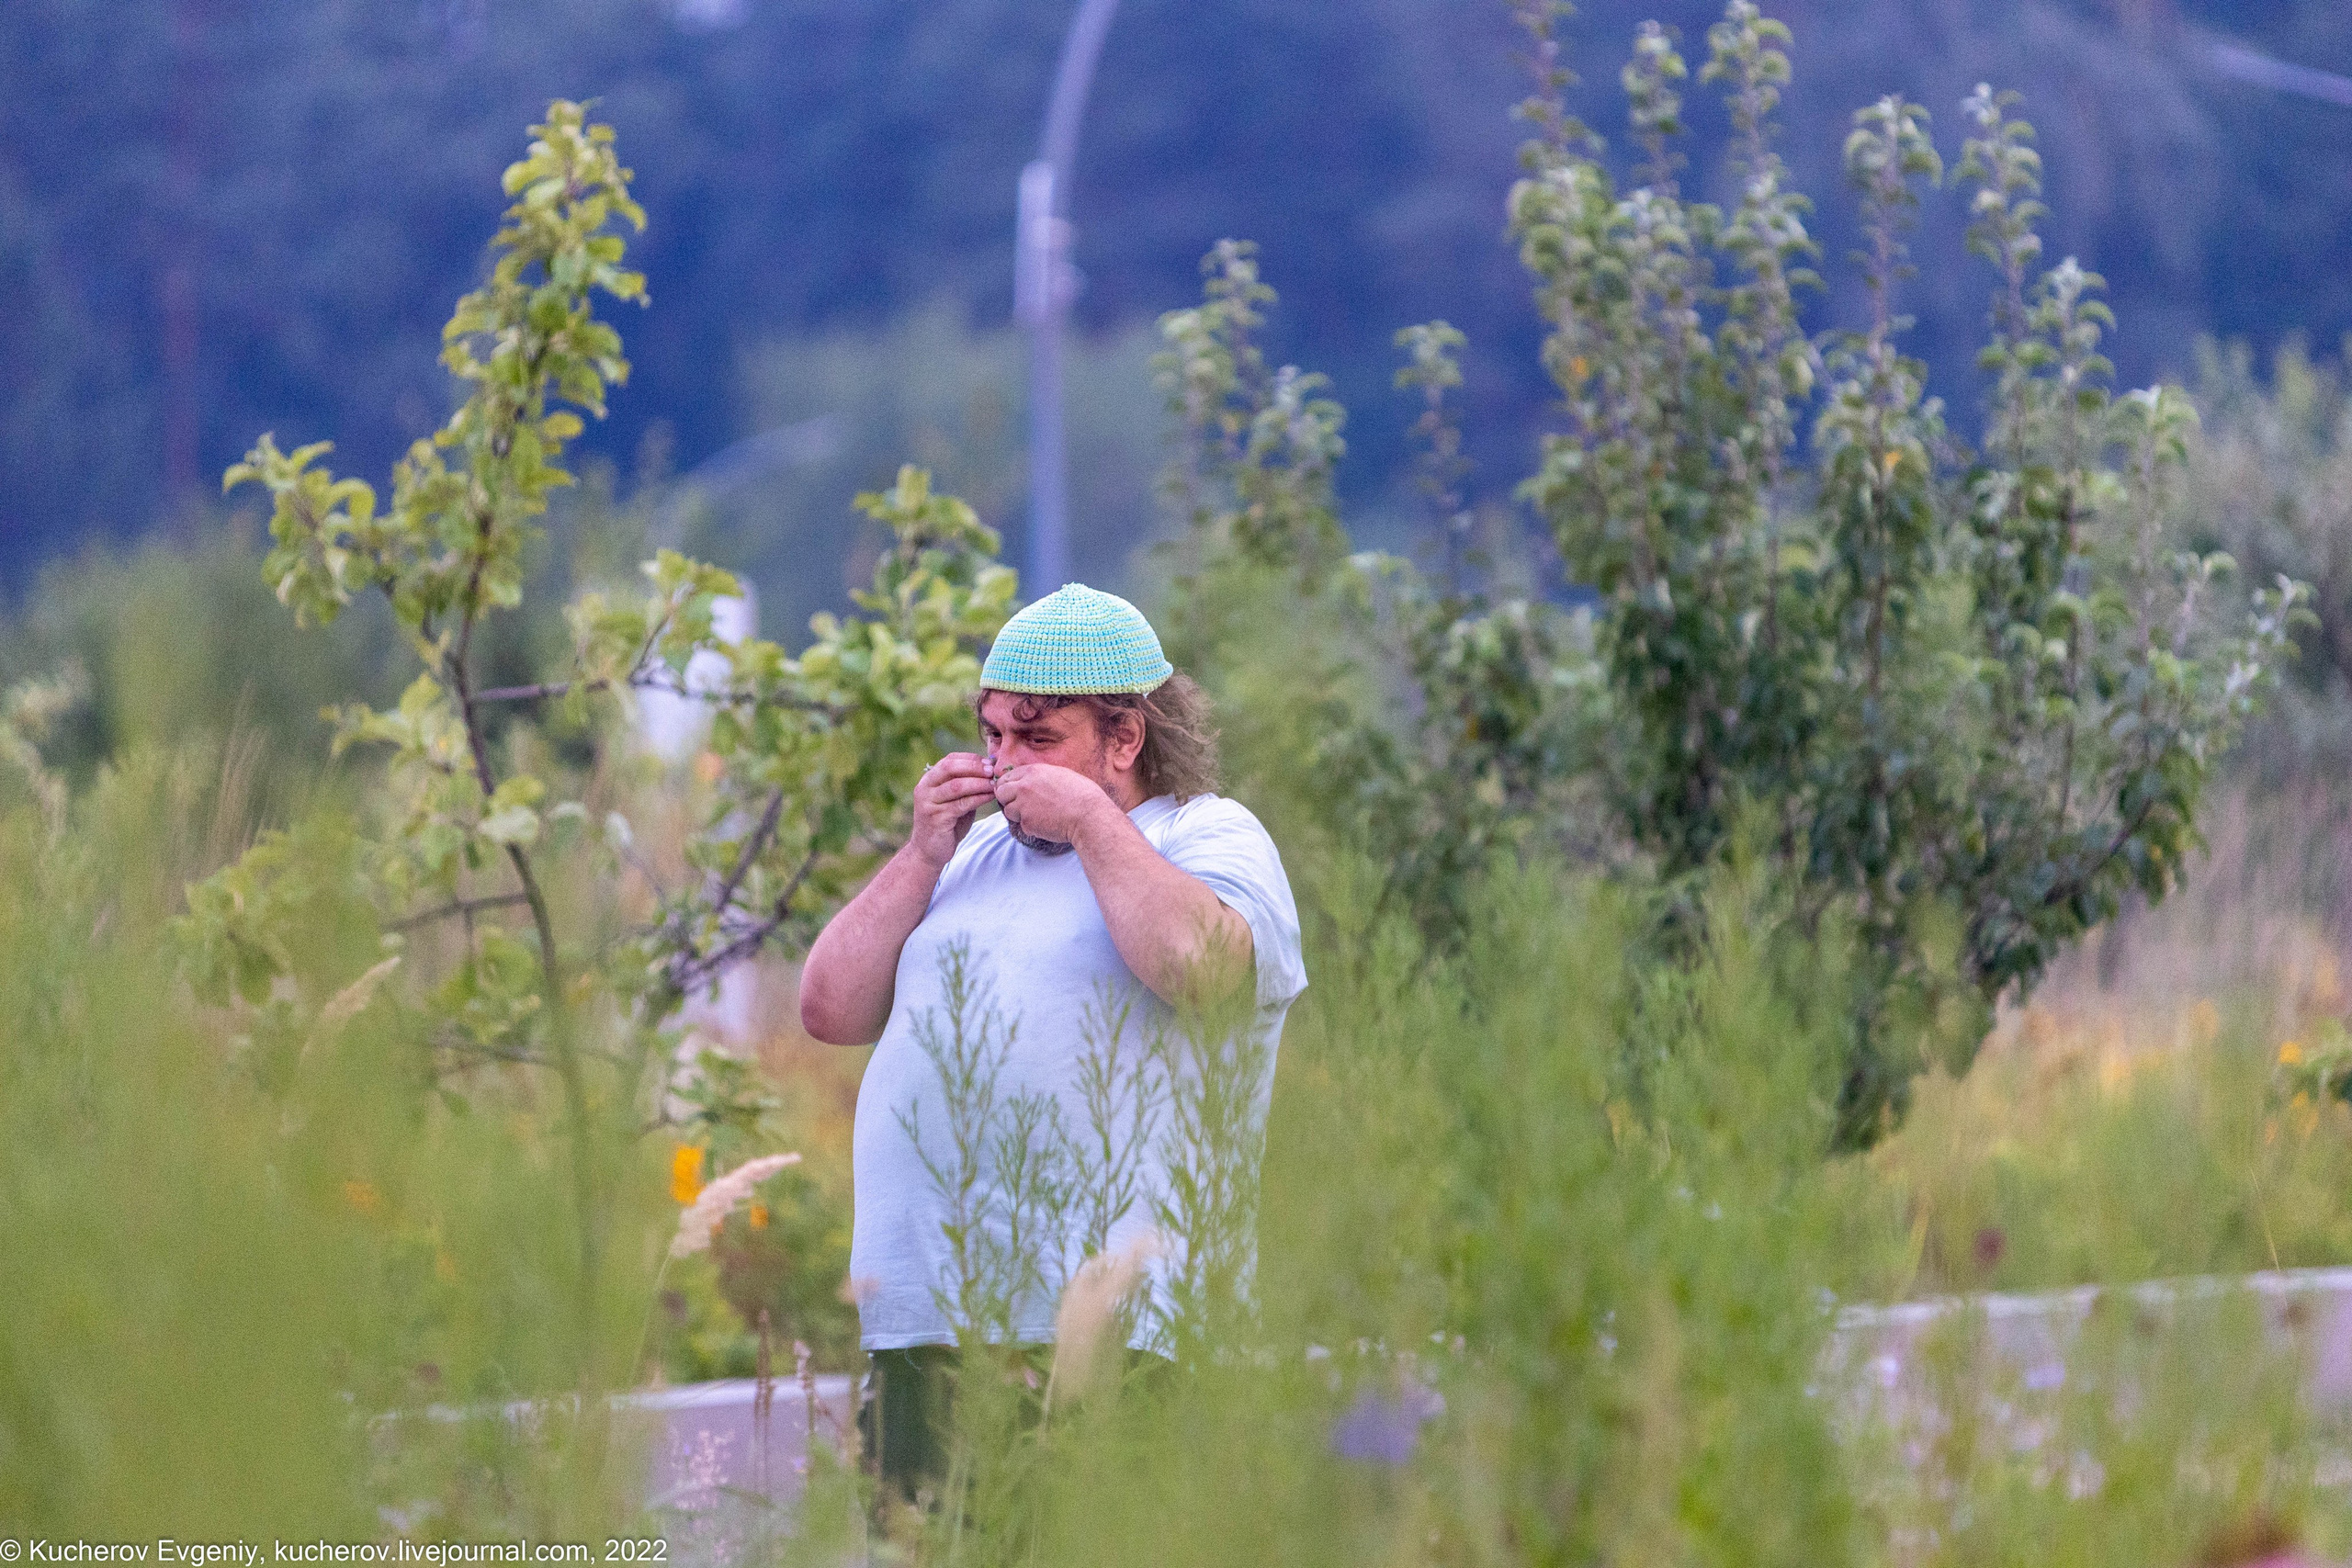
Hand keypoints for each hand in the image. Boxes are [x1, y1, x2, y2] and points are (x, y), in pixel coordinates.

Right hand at [908, 753, 997, 869]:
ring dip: (979, 783)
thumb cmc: (946, 823)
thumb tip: (990, 771)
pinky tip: (990, 797)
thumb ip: (966, 786)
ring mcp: (929, 803)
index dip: (970, 759)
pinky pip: (961, 804)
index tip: (989, 762)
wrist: (928, 851)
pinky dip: (978, 798)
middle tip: (992, 771)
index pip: (949, 760)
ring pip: (956, 786)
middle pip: (950, 768)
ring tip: (994, 784)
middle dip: (974, 767)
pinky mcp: (936, 818)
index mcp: (928, 780)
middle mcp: (925, 789)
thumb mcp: (954, 800)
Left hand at [992, 762, 1115, 848]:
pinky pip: (1021, 825)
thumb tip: (1030, 780)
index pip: (1006, 777)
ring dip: (1018, 814)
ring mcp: (1023, 805)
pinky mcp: (1027, 822)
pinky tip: (1046, 824)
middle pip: (1000, 792)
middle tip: (1020, 806)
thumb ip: (1040, 776)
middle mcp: (1024, 786)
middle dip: (1007, 799)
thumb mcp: (1060, 774)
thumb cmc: (1082, 794)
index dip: (1009, 786)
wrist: (1089, 814)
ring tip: (1038, 815)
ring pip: (1008, 810)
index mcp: (1032, 771)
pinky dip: (1030, 827)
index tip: (1014, 792)